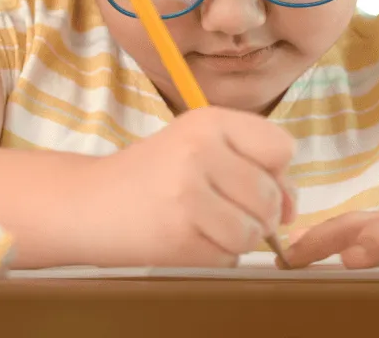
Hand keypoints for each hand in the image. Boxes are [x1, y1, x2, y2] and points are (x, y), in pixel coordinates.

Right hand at [89, 107, 295, 267]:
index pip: (281, 147)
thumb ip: (254, 166)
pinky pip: (228, 257)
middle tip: (223, 207)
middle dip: (257, 212)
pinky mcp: (177, 235)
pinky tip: (188, 237)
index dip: (275, 171)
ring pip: (253, 232)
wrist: (87, 202)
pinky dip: (216, 256)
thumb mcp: (201, 147)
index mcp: (210, 120)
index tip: (253, 178)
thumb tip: (291, 207)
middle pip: (270, 196)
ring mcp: (188, 194)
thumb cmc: (153, 173)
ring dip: (237, 237)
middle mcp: (201, 150)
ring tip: (205, 223)